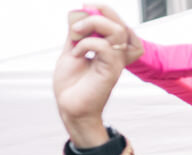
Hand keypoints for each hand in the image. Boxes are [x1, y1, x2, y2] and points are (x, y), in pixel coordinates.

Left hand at [53, 6, 143, 148]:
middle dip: (99, 14)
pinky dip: (86, 44)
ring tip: (76, 35)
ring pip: (117, 32)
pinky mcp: (110, 71)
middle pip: (120, 25)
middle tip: (77, 23)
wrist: (70, 106)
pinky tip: (77, 54)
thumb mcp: (71, 51)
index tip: (86, 7)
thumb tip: (79, 15)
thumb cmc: (72, 85)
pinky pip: (105, 47)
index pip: (117, 23)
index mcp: (108, 49)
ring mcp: (114, 63)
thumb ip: (77, 34)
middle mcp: (114, 55)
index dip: (106, 11)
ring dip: (93, 26)